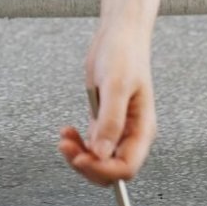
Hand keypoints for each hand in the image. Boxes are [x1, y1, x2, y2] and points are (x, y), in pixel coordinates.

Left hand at [58, 0, 166, 186]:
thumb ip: (110, 121)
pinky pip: (90, 146)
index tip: (81, 158)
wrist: (118, 35)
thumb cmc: (123, 55)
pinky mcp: (103, 122)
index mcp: (142, 130)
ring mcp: (117, 130)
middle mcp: (131, 134)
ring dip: (78, 155)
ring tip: (63, 138)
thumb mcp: (116, 86)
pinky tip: (65, 131)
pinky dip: (76, 144)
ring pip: (98, 160)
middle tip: (66, 148)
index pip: (126, 167)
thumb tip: (100, 154)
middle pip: (111, 170)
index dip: (103, 169)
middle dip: (88, 165)